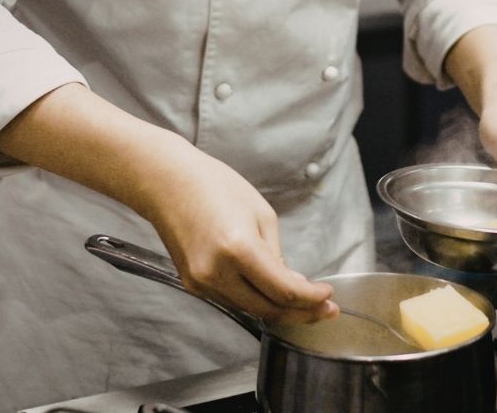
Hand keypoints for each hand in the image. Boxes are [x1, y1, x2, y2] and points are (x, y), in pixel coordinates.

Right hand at [146, 152, 339, 324]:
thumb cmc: (216, 187)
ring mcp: (201, 283)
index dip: (312, 299)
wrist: (167, 183)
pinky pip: (233, 301)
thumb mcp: (262, 215)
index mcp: (238, 249)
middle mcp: (216, 273)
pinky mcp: (192, 285)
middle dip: (302, 313)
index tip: (330, 297)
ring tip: (306, 302)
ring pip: (251, 309)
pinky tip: (273, 292)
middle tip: (327, 311)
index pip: (284, 290)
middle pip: (268, 309)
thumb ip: (278, 256)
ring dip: (280, 309)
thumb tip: (294, 285)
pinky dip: (256, 300)